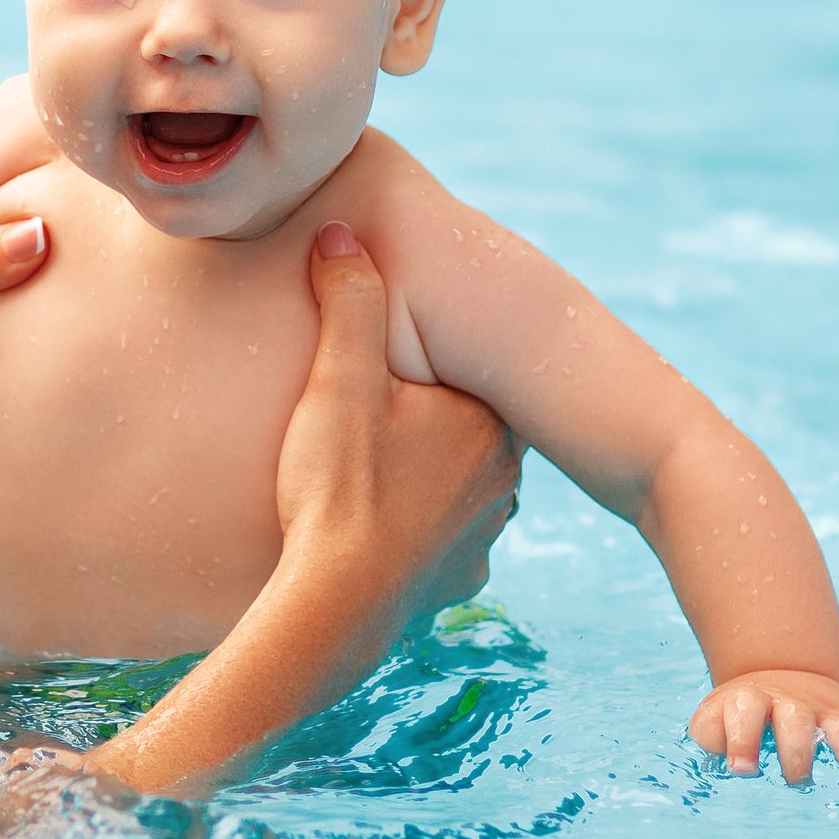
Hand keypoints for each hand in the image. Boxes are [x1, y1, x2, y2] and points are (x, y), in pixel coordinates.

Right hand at [272, 222, 519, 653]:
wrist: (334, 606)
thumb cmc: (338, 487)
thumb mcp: (338, 380)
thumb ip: (348, 301)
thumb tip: (342, 233)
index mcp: (487, 421)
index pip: (477, 373)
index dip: (439, 364)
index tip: (406, 362)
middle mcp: (504, 478)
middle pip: (472, 428)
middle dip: (436, 418)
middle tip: (387, 410)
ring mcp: (484, 535)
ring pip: (465, 486)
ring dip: (433, 476)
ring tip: (382, 468)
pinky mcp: (457, 581)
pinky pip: (446, 544)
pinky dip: (419, 534)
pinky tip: (383, 528)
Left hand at [690, 670, 838, 780]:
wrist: (788, 673)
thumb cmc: (748, 713)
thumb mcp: (721, 720)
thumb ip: (715, 743)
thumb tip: (728, 772)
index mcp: (730, 703)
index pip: (711, 720)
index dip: (714, 741)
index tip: (729, 766)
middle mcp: (763, 698)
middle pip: (748, 707)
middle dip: (744, 740)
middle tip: (746, 772)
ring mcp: (800, 703)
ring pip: (796, 719)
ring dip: (796, 752)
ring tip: (797, 780)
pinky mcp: (833, 711)